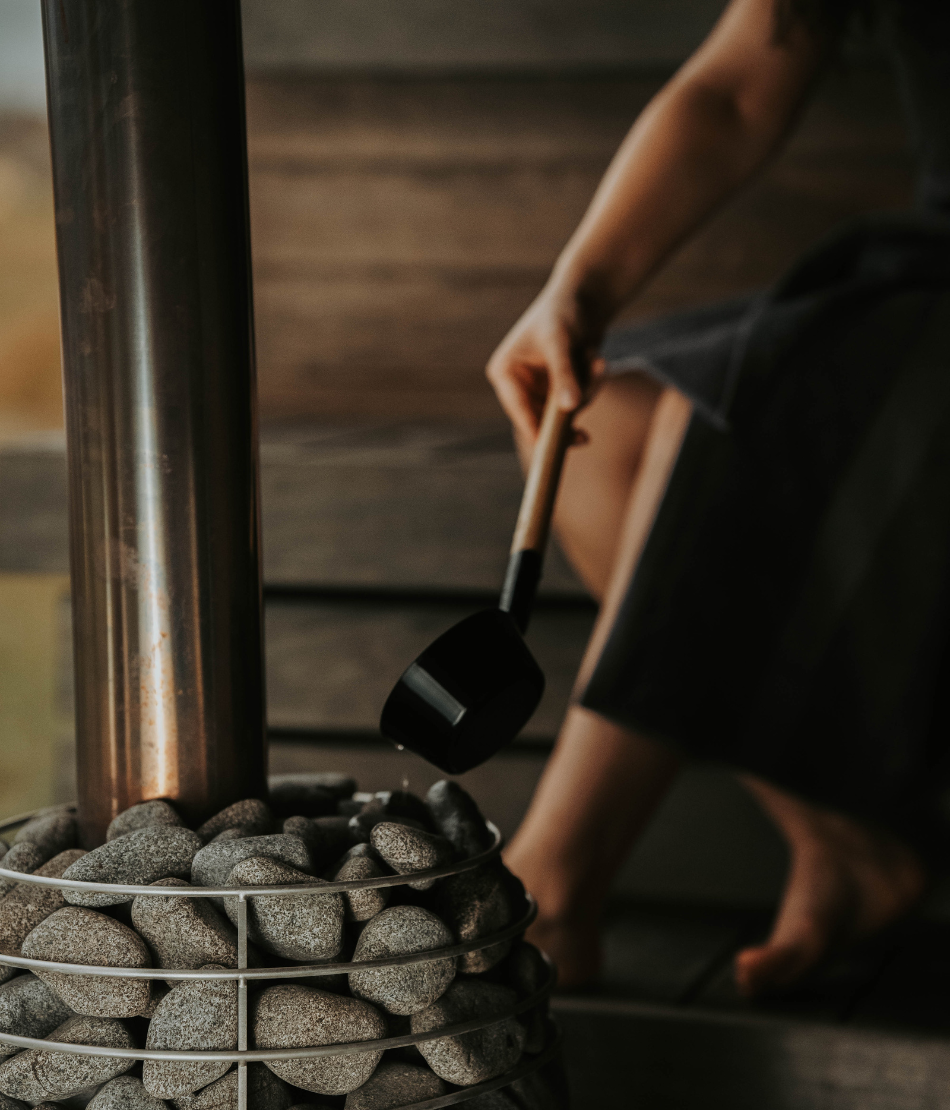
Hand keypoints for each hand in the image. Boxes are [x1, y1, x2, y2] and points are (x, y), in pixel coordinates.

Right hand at [486, 284, 605, 445]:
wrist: (587, 295)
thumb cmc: (565, 311)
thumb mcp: (561, 342)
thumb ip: (564, 375)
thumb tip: (570, 408)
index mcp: (506, 372)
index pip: (518, 411)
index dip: (534, 433)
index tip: (548, 455)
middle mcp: (518, 383)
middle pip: (541, 419)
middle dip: (568, 413)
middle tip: (585, 438)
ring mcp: (540, 386)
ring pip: (565, 412)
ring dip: (587, 391)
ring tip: (598, 362)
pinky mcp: (560, 385)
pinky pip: (579, 400)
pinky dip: (592, 384)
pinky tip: (598, 361)